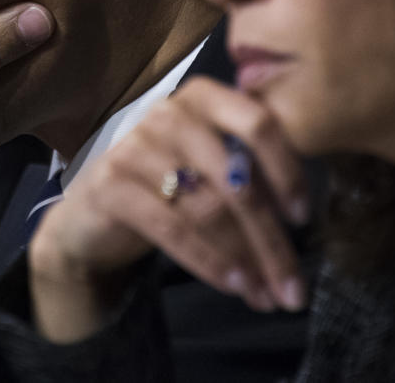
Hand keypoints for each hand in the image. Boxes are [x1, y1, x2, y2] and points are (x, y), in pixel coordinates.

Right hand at [27, 76, 308, 342]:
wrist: (90, 214)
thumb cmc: (164, 186)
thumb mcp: (209, 166)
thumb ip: (249, 168)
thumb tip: (302, 213)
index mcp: (203, 97)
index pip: (258, 122)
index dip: (286, 170)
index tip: (303, 218)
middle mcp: (169, 112)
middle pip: (237, 180)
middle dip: (271, 240)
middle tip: (294, 288)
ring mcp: (136, 146)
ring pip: (209, 209)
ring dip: (245, 261)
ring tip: (267, 297)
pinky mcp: (111, 184)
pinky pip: (173, 229)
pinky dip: (209, 262)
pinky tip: (234, 286)